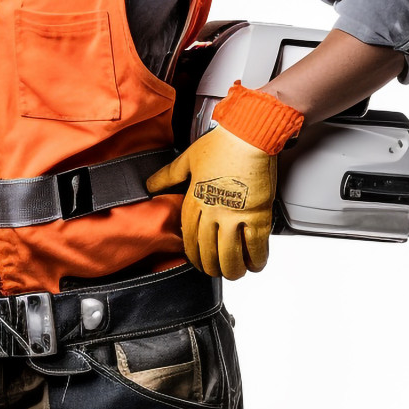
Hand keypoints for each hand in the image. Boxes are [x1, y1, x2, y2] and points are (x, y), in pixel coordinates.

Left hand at [146, 125, 275, 279]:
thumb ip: (168, 175)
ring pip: (231, 254)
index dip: (193, 254)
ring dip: (232, 269)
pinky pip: (256, 245)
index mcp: (195, 199)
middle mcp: (213, 210)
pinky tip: (255, 264)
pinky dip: (256, 259)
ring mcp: (236, 215)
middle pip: (209, 251)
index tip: (196, 260)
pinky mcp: (258, 214)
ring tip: (234, 272)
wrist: (249, 135)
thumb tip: (150, 184)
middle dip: (210, 267)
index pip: (189, 236)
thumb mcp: (187, 159)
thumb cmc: (221, 143)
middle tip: (214, 270)